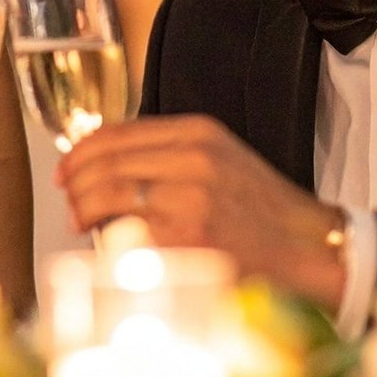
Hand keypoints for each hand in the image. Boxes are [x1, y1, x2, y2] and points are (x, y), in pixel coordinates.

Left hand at [55, 114, 345, 304]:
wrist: (308, 245)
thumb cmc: (262, 210)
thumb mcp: (221, 158)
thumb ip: (172, 154)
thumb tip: (110, 167)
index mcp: (199, 132)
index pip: (119, 131)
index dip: (82, 151)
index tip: (68, 168)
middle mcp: (193, 157)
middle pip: (107, 161)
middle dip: (76, 182)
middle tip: (69, 200)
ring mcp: (190, 196)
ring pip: (110, 192)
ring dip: (83, 208)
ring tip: (80, 221)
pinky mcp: (189, 235)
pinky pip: (129, 231)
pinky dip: (106, 237)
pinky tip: (103, 245)